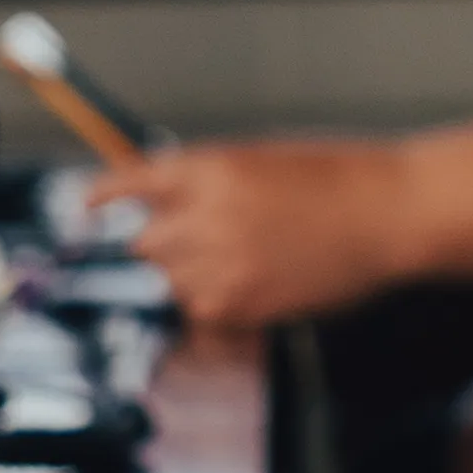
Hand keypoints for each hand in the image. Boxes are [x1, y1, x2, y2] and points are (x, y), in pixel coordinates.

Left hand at [97, 139, 404, 336]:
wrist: (387, 213)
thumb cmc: (335, 179)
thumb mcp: (260, 160)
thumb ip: (207, 182)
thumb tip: (167, 203)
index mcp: (207, 169)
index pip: (132, 183)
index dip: (104, 195)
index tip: (86, 204)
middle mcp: (202, 216)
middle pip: (145, 243)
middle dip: (165, 243)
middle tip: (206, 240)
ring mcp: (218, 264)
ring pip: (171, 281)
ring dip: (192, 275)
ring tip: (245, 262)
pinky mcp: (240, 305)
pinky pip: (201, 312)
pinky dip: (216, 305)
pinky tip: (254, 287)